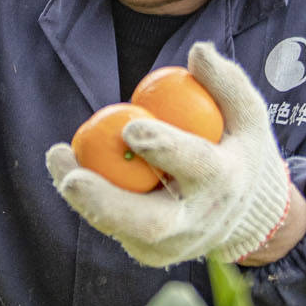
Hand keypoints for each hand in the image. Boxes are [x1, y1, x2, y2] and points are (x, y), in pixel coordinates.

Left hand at [46, 42, 292, 267]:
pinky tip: (68, 168)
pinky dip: (88, 199)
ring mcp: (172, 245)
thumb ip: (225, 82)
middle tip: (73, 179)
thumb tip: (197, 52)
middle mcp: (197, 222)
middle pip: (150, 224)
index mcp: (225, 182)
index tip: (130, 127)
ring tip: (58, 159)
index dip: (164, 148)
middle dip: (108, 204)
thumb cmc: (240, 151)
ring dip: (84, 199)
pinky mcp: (149, 253)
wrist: (248, 215)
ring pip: (120, 230)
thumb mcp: (247, 115)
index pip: (195, 166)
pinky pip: (112, 227)